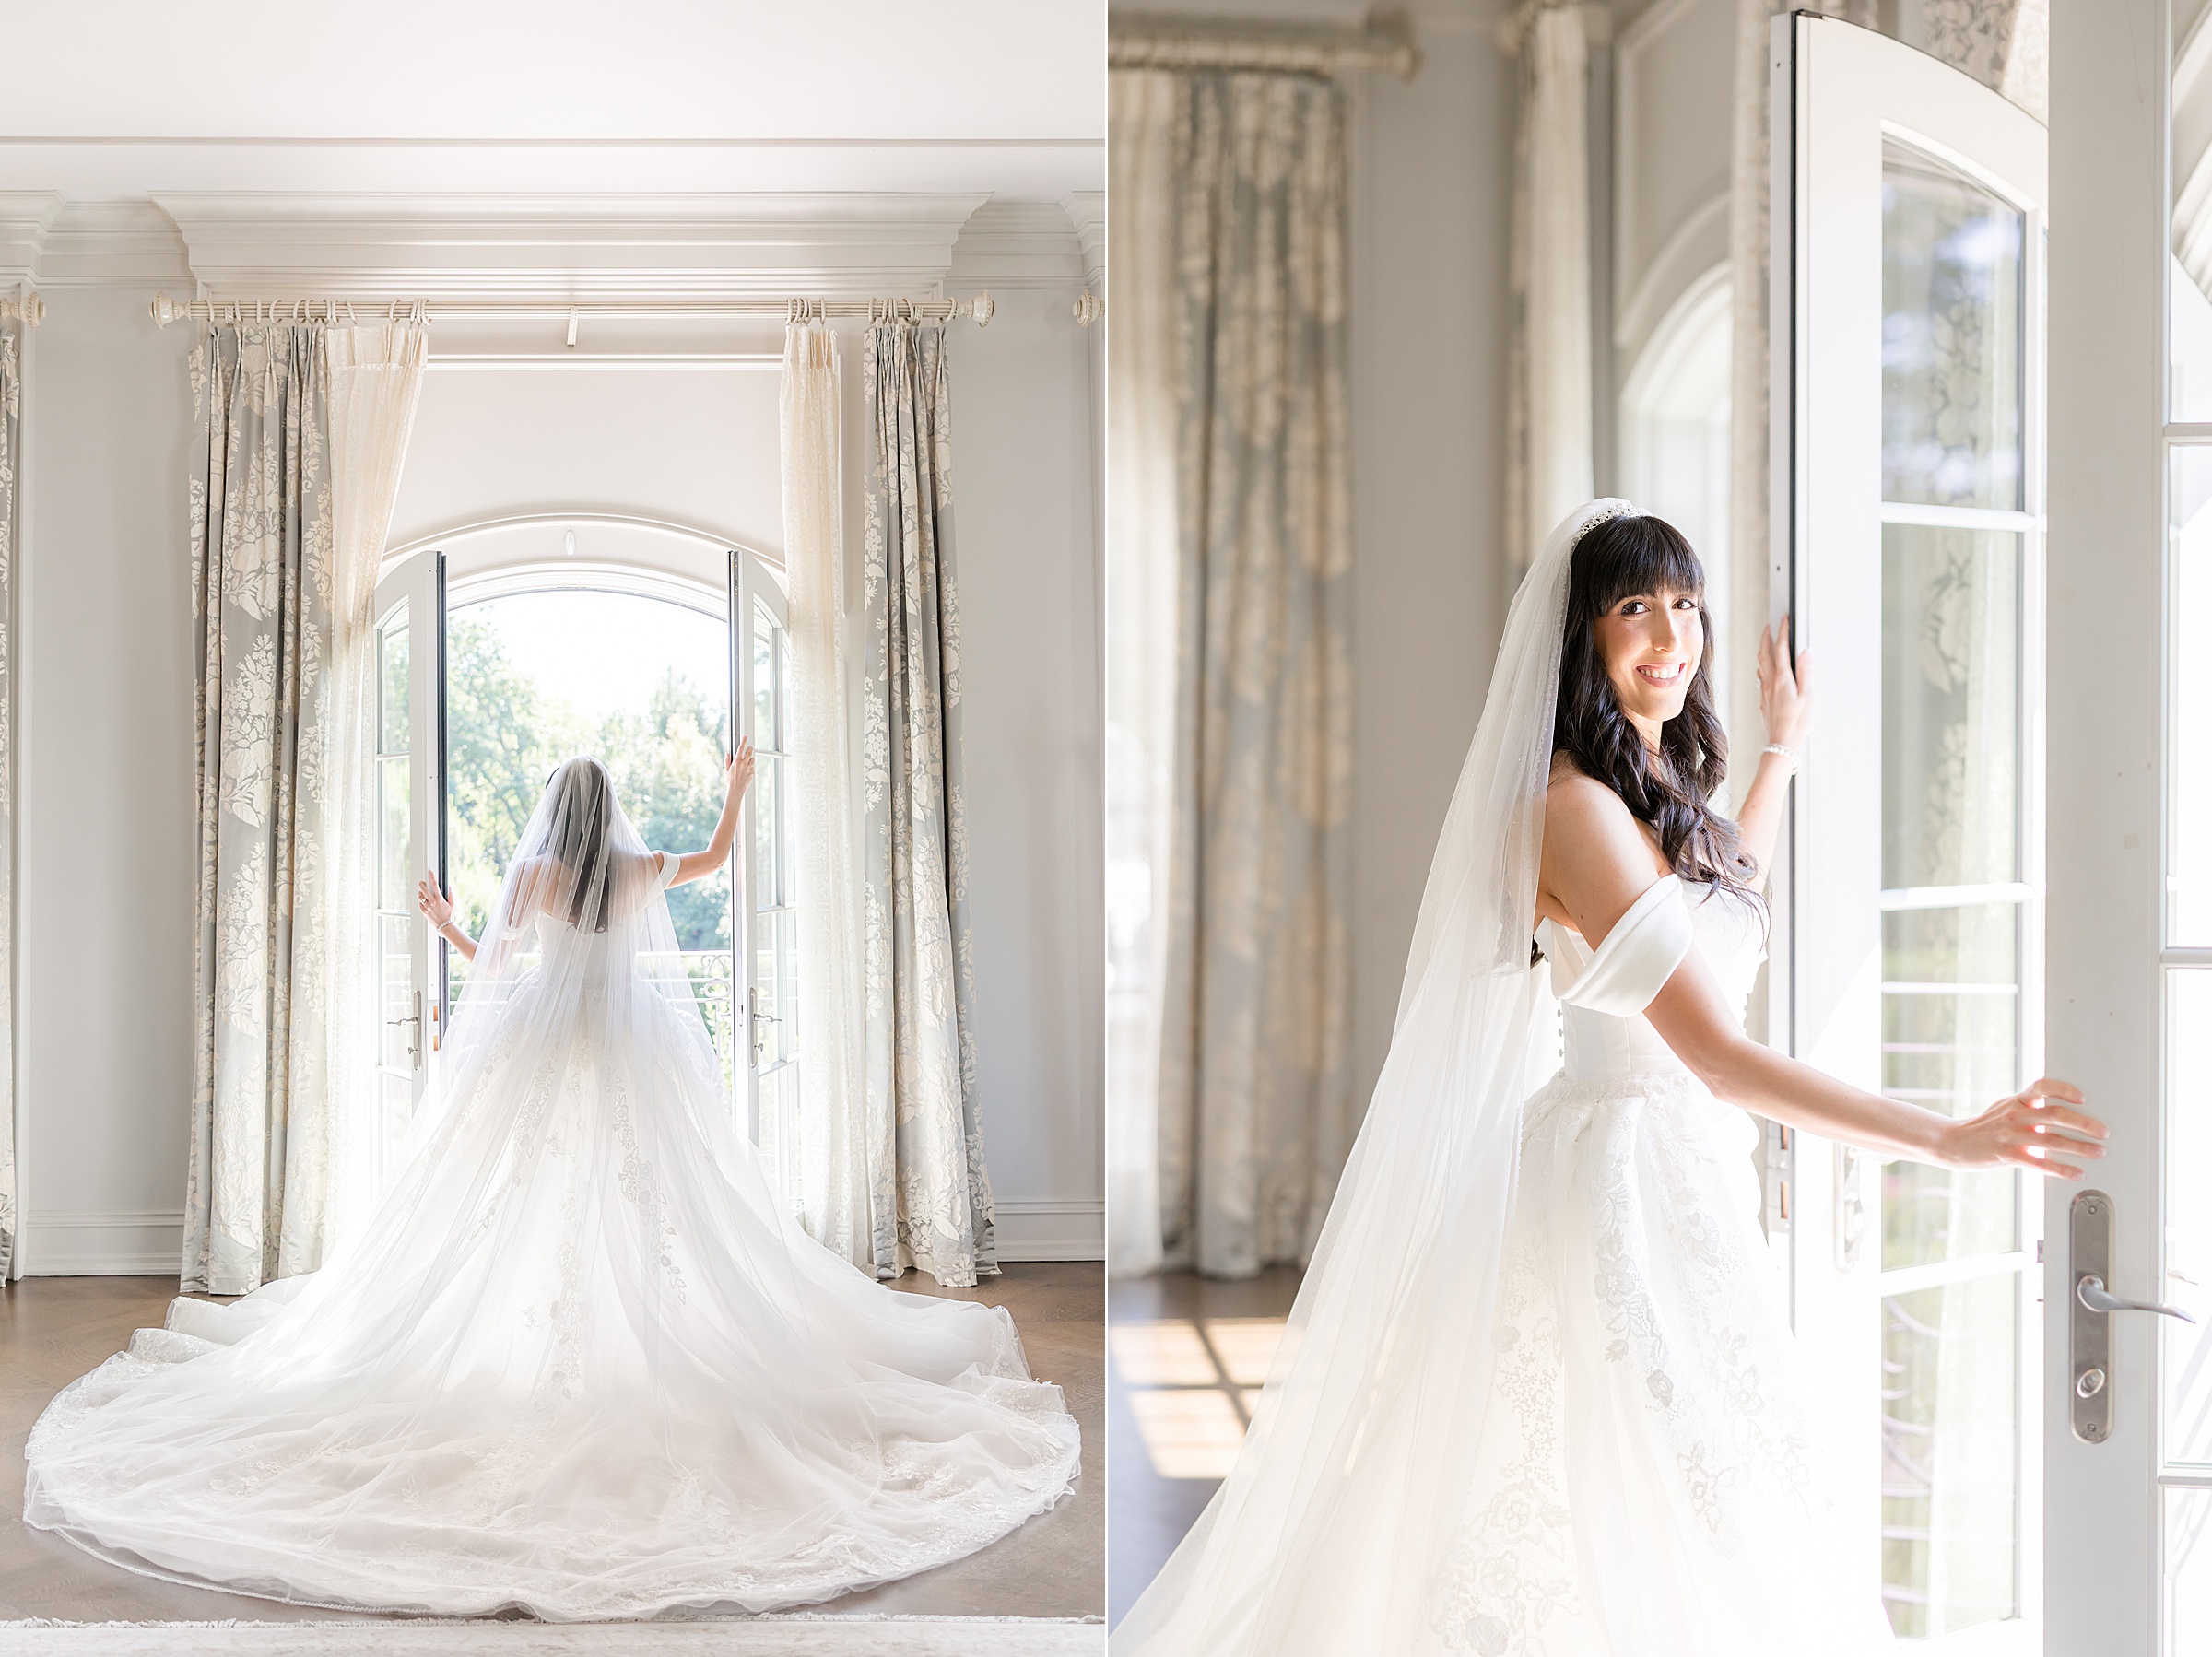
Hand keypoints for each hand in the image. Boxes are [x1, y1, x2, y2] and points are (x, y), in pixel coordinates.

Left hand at [416, 872, 453, 929]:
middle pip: (424, 890)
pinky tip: (424, 902)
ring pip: (420, 897)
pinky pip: (420, 905)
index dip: (432, 877)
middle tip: (421, 883)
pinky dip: (421, 903)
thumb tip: (449, 887)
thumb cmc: (449, 915)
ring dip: (420, 894)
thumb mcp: (452, 904)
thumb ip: (451, 895)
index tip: (430, 872)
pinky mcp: (424, 912)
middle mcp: (432, 902)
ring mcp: (428, 907)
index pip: (435, 885)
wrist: (444, 926)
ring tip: (421, 893)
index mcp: (439, 899)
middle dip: (421, 885)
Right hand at [727, 739, 755, 800]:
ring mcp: (748, 768)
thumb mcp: (726, 770)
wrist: (736, 790)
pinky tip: (746, 770)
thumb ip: (727, 761)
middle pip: (749, 753)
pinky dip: (750, 767)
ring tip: (747, 761)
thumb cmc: (730, 781)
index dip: (743, 742)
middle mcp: (743, 764)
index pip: (740, 749)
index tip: (745, 737)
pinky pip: (752, 767)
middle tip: (750, 748)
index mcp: (736, 762)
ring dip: (750, 759)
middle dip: (750, 749)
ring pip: (752, 760)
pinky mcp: (752, 773)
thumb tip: (727, 753)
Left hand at [1757, 616, 1810, 750]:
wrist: (1781, 743)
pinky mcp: (1764, 700)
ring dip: (1763, 651)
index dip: (1782, 632)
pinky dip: (1764, 667)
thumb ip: (1806, 672)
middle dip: (1766, 637)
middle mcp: (1770, 683)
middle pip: (1764, 654)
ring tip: (1767, 643)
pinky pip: (1761, 678)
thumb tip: (1805, 652)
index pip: (1780, 649)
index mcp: (1782, 679)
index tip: (1783, 619)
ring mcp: (1764, 692)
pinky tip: (1767, 670)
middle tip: (1769, 626)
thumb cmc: (1798, 722)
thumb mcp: (1807, 696)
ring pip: (1760, 665)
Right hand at [1938, 1077, 2107, 1178]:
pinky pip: (2040, 1163)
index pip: (2042, 1087)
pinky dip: (2062, 1169)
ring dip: (2080, 1148)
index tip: (2082, 1098)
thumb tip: (2058, 1105)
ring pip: (2053, 1140)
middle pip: (2055, 1115)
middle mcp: (2015, 1116)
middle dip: (2084, 1124)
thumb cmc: (1985, 1126)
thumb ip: (2028, 1106)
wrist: (1955, 1143)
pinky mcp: (2008, 1155)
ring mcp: (2011, 1136)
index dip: (2064, 1090)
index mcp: (2016, 1101)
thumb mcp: (2004, 1108)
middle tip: (2103, 1131)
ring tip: (2098, 1152)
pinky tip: (2076, 1172)